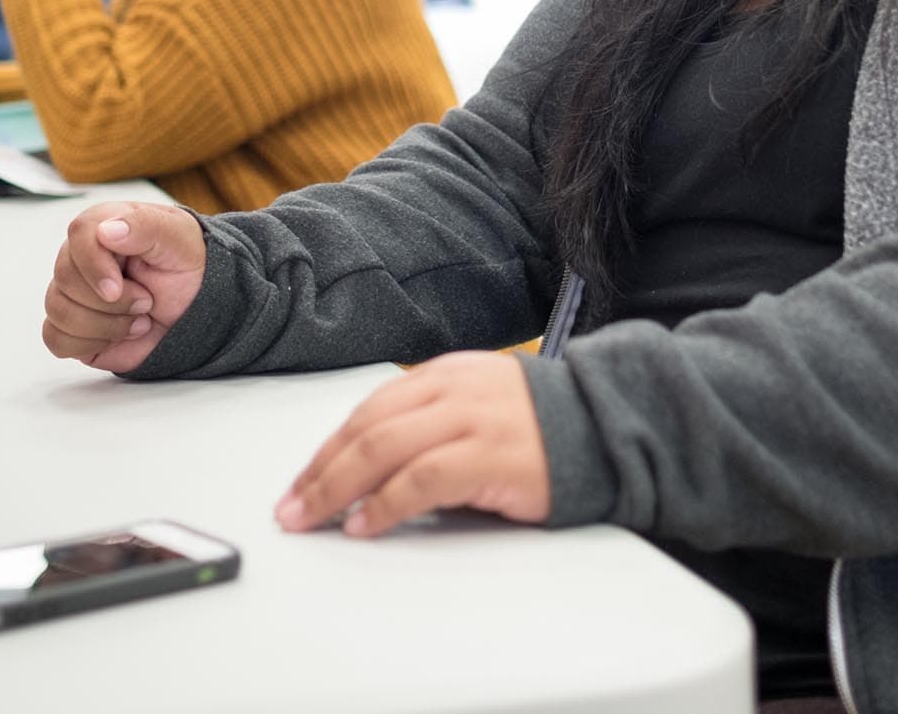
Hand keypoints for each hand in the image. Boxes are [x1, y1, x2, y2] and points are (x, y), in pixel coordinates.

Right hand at [42, 201, 205, 373]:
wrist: (196, 309)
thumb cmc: (186, 266)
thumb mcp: (179, 239)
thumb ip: (146, 226)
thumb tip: (107, 230)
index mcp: (104, 224)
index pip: (79, 234)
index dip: (95, 267)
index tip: (116, 289)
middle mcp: (80, 256)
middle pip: (66, 280)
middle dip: (113, 302)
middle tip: (146, 301)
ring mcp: (72, 291)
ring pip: (60, 312)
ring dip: (106, 325)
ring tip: (139, 318)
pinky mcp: (71, 325)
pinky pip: (56, 339)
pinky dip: (90, 344)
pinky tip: (117, 335)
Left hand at [274, 352, 550, 537]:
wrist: (606, 426)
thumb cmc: (541, 427)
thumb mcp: (477, 405)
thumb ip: (430, 421)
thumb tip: (369, 465)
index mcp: (446, 374)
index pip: (371, 408)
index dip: (329, 447)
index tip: (301, 481)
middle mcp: (454, 390)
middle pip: (367, 427)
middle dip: (320, 471)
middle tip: (291, 507)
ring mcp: (472, 419)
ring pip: (384, 449)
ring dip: (337, 488)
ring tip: (313, 518)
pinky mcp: (490, 455)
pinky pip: (422, 479)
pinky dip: (385, 504)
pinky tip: (364, 524)